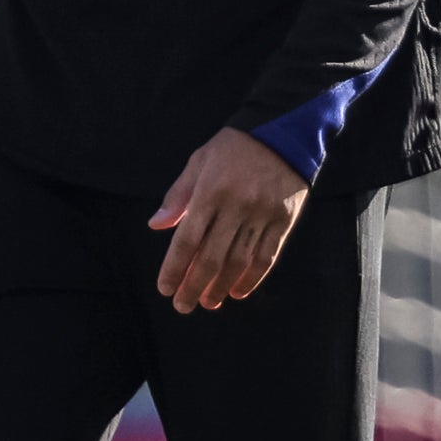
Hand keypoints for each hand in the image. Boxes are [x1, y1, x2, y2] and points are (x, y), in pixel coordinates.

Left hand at [150, 127, 309, 312]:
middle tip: (183, 306)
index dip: (175, 267)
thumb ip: (178, 195)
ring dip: (221, 286)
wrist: (281, 134)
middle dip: (195, 285)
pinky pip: (266, 256)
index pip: (188, 239)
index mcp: (210, 192)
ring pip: (239, 261)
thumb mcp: (198, 162)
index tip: (165, 288)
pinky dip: (252, 278)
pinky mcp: (283, 222)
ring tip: (208, 303)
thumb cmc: (232, 148)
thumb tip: (156, 225)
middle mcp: (236, 208)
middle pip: (212, 256)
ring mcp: (262, 216)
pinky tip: (238, 292)